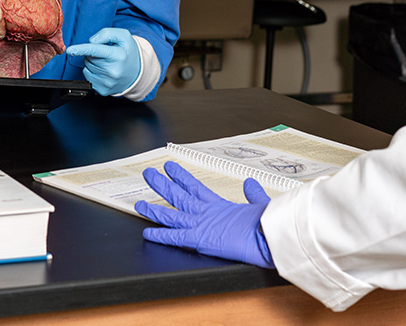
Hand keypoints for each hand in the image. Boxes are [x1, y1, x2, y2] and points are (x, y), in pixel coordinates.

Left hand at [66, 28, 141, 95]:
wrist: (137, 73)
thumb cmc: (128, 52)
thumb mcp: (123, 36)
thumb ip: (106, 33)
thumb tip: (91, 42)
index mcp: (119, 55)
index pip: (96, 50)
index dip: (82, 49)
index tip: (70, 50)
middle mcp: (113, 70)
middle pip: (89, 56)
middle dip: (93, 52)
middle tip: (106, 53)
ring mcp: (107, 82)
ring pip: (87, 66)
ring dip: (92, 61)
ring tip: (106, 61)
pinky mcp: (102, 90)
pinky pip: (87, 76)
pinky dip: (92, 71)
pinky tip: (103, 70)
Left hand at [135, 161, 273, 267]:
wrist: (267, 235)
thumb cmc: (266, 223)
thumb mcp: (260, 204)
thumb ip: (252, 194)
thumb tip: (250, 183)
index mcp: (220, 205)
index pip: (194, 187)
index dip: (180, 177)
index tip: (170, 167)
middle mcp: (206, 212)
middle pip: (178, 196)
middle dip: (162, 184)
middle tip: (149, 174)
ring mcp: (201, 224)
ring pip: (172, 215)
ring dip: (154, 209)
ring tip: (139, 203)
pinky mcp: (199, 239)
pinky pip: (175, 237)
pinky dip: (160, 235)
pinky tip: (147, 233)